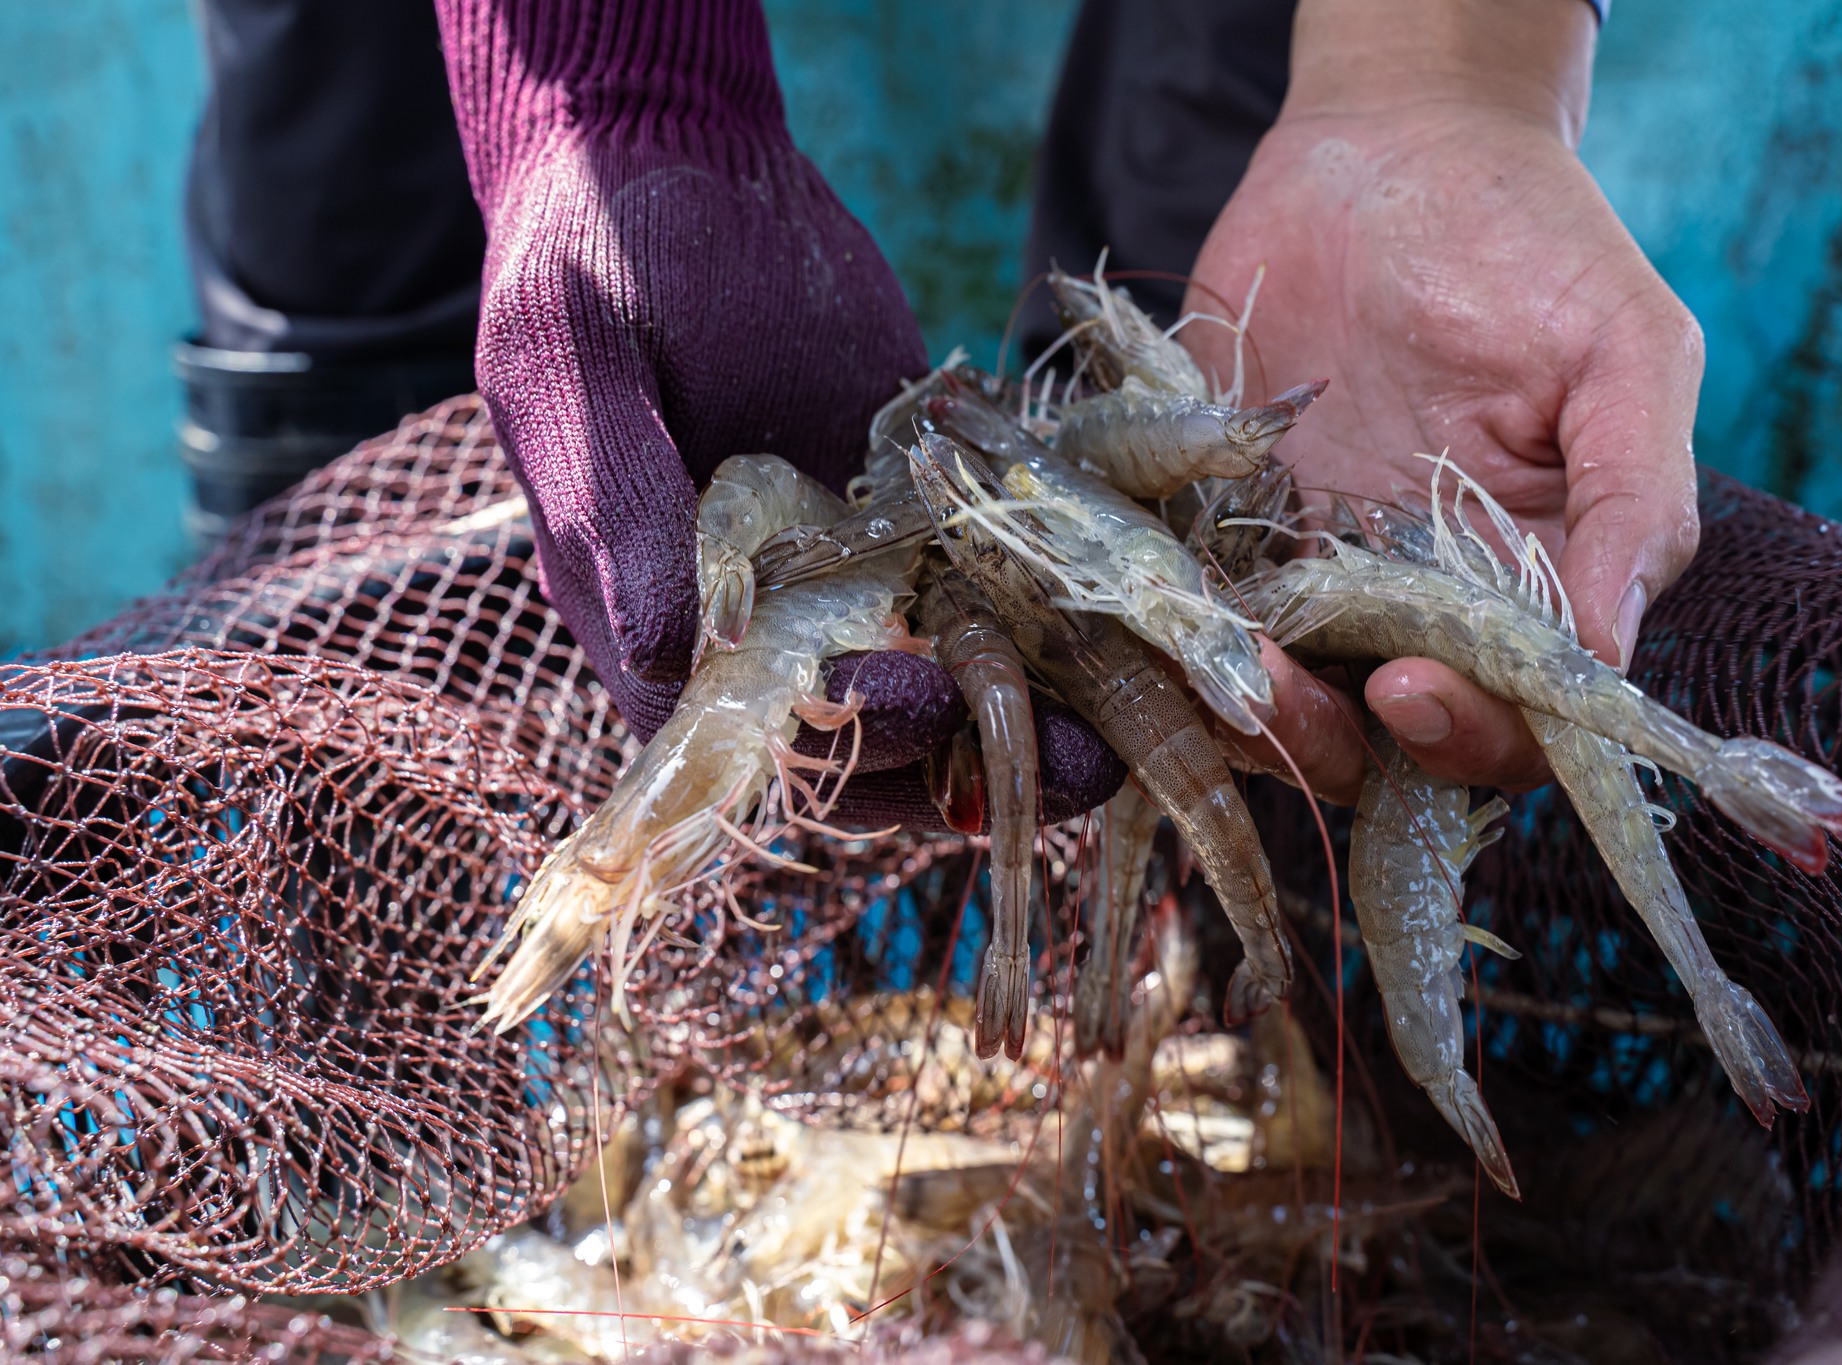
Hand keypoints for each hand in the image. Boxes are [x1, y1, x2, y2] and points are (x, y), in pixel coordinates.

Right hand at [437, 0, 1125, 827]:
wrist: (683, 164)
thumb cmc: (595, 259)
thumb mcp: (574, 372)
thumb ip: (615, 507)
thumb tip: (675, 652)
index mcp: (660, 618)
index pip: (758, 737)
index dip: (847, 744)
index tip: (922, 691)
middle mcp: (766, 621)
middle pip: (872, 739)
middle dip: (968, 753)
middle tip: (1066, 746)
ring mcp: (853, 571)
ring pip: (948, 683)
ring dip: (1031, 718)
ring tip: (1116, 729)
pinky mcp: (923, 513)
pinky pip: (992, 588)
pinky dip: (1056, 623)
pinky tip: (1131, 631)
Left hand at [1182, 0, 1703, 796]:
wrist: (1388, 146)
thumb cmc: (1531, 237)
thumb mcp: (1622, 348)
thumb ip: (1634, 495)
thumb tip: (1610, 652)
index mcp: (1537, 580)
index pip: (1517, 718)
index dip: (1471, 732)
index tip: (1411, 685)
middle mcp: (1428, 599)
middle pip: (1387, 739)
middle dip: (1335, 739)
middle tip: (1280, 688)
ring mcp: (1321, 570)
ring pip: (1283, 696)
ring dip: (1245, 704)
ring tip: (1213, 652)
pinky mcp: (1227, 527)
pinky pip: (1197, 615)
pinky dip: (1173, 630)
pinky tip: (1154, 598)